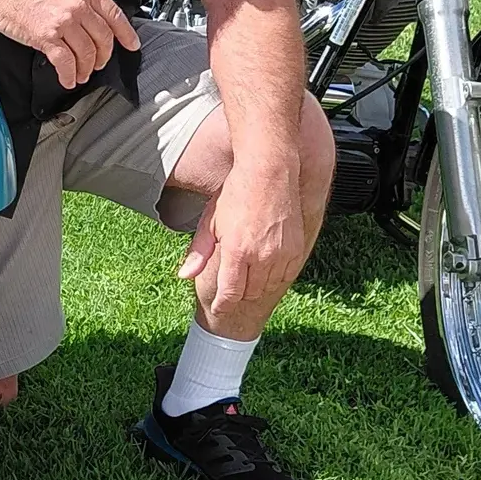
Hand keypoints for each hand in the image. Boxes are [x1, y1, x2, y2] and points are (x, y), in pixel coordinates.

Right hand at [0, 0, 140, 89]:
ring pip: (87, 53)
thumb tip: (88, 20)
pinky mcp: (46, 37)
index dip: (126, 34)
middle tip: (97, 65)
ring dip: (85, 69)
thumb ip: (77, 0)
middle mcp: (77, 6)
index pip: (114, 15)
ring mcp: (63, 22)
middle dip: (103, 57)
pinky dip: (69, 75)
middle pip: (103, 38)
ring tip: (80, 75)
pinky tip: (67, 79)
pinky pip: (66, 62)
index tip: (132, 45)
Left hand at [177, 157, 319, 338]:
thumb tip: (184, 275)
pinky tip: (265, 268)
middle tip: (231, 287)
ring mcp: (281, 254)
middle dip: (237, 293)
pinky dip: (274, 277)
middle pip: (249, 293)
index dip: (223, 304)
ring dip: (255, 286)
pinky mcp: (296, 249)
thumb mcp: (210, 221)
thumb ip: (198, 252)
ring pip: (267, 287)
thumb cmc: (236, 193)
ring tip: (246, 274)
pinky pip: (285, 276)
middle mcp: (261, 256)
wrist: (269, 172)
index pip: (230, 293)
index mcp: (237, 251)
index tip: (219, 308)